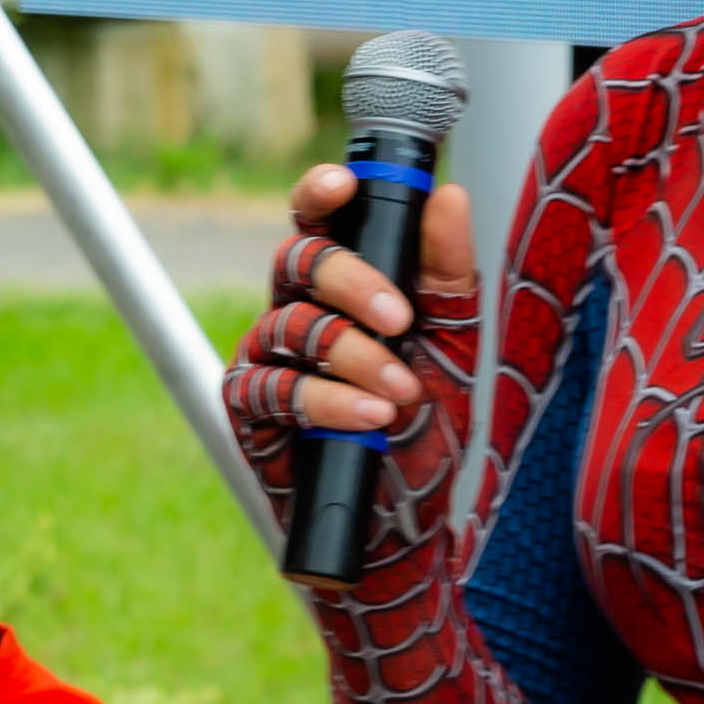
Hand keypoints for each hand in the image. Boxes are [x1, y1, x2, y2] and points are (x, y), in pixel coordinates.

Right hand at [224, 156, 479, 532]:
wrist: (407, 520)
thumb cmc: (427, 426)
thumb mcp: (455, 343)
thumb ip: (448, 273)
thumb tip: (448, 197)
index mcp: (339, 283)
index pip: (317, 221)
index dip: (320, 193)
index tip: (343, 183)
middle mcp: (295, 309)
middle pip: (297, 260)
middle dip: (351, 282)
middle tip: (401, 319)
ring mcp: (267, 358)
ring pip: (291, 325)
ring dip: (355, 357)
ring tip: (401, 394)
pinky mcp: (248, 410)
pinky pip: (274, 389)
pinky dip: (329, 402)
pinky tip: (370, 419)